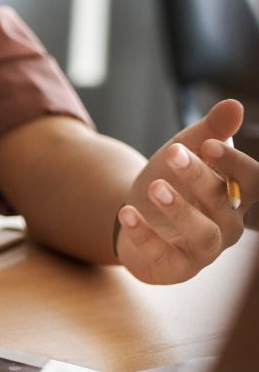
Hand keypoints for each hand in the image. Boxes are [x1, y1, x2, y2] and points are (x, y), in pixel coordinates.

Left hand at [117, 99, 256, 282]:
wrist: (135, 216)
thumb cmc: (171, 181)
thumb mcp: (185, 152)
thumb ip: (209, 131)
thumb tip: (235, 104)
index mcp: (236, 195)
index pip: (253, 181)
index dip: (235, 164)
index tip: (208, 144)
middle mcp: (227, 224)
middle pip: (223, 202)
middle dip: (199, 177)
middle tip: (172, 154)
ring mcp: (203, 250)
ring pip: (203, 235)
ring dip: (179, 209)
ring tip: (153, 186)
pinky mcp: (175, 267)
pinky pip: (163, 254)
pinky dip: (144, 233)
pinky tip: (125, 212)